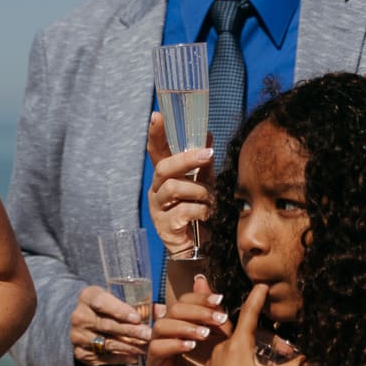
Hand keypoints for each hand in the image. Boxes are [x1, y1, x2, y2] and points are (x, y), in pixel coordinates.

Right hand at [71, 284, 151, 365]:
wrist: (86, 324)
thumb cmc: (109, 308)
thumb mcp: (119, 300)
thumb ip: (141, 305)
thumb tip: (162, 310)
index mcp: (88, 297)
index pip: (101, 302)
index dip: (119, 310)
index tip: (137, 318)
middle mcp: (79, 316)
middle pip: (107, 325)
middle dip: (130, 331)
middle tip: (149, 335)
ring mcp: (78, 336)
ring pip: (107, 343)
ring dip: (129, 347)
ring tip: (146, 348)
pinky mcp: (80, 352)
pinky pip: (103, 357)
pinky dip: (121, 358)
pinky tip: (134, 357)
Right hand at [146, 113, 215, 260]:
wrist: (200, 250)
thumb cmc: (200, 215)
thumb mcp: (205, 185)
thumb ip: (204, 164)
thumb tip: (208, 134)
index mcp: (165, 178)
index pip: (156, 151)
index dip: (155, 134)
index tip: (156, 115)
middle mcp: (156, 190)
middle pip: (164, 167)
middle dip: (187, 159)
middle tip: (208, 154)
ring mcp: (157, 209)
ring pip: (174, 188)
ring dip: (199, 192)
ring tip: (210, 201)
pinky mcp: (164, 226)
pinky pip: (184, 210)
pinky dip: (201, 211)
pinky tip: (207, 216)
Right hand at [146, 275, 228, 365]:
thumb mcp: (221, 337)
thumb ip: (214, 312)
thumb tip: (202, 280)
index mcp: (183, 323)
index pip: (184, 301)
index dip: (200, 298)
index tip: (221, 301)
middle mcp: (168, 333)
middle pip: (173, 310)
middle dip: (196, 312)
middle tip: (217, 320)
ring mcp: (159, 348)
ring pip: (162, 326)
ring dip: (184, 327)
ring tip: (204, 335)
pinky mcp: (154, 364)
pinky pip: (156, 348)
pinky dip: (173, 344)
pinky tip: (190, 347)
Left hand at [198, 284, 303, 365]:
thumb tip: (317, 358)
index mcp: (237, 345)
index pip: (248, 314)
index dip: (257, 298)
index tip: (261, 283)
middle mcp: (223, 348)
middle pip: (246, 333)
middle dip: (263, 334)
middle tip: (282, 345)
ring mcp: (215, 361)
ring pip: (237, 347)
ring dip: (252, 349)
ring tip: (267, 359)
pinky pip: (228, 359)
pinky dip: (241, 359)